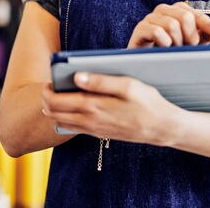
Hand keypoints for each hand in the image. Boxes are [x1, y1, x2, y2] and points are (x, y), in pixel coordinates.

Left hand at [41, 73, 181, 145]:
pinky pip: (73, 128)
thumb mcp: (127, 85)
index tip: (51, 78)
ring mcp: (93, 130)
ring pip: (61, 123)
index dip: (47, 90)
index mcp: (93, 106)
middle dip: (47, 99)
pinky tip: (75, 105)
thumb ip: (101, 81)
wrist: (162, 128)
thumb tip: (77, 76)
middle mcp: (89, 121)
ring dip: (55, 109)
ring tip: (61, 93)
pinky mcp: (98, 134)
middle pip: (53, 113)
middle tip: (52, 85)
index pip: (56, 102)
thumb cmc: (147, 102)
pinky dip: (66, 117)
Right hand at [128, 2, 209, 47]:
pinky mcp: (139, 29)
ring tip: (173, 50)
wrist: (148, 64)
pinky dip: (164, 42)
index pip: (195, 13)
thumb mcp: (194, 44)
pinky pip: (156, 31)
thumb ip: (208, 34)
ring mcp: (150, 18)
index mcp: (177, 10)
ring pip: (171, 25)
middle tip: (186, 48)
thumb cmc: (173, 52)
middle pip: (185, 17)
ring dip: (176, 42)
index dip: (206, 24)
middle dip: (190, 36)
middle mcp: (164, 10)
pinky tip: (163, 49)